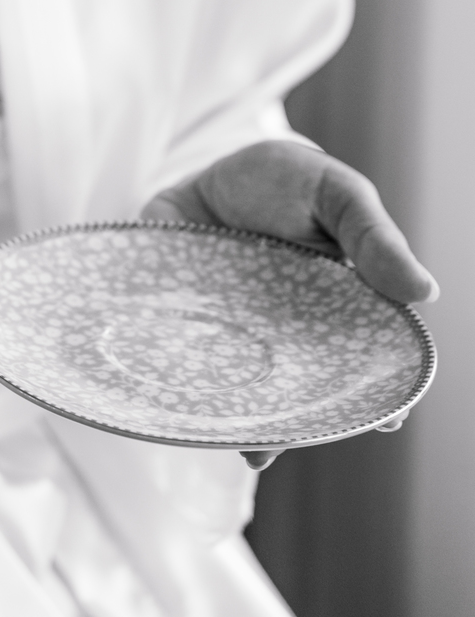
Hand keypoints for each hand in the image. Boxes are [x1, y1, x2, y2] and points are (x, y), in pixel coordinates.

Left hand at [141, 140, 437, 468]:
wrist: (207, 168)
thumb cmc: (285, 180)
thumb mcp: (335, 192)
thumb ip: (372, 237)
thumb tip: (425, 292)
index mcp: (337, 306)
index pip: (364, 360)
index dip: (377, 394)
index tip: (387, 418)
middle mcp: (290, 333)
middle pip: (307, 389)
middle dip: (312, 421)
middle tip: (308, 436)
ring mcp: (240, 336)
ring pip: (254, 393)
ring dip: (257, 425)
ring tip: (258, 448)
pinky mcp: (191, 330)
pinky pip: (198, 370)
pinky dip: (198, 399)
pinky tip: (206, 423)